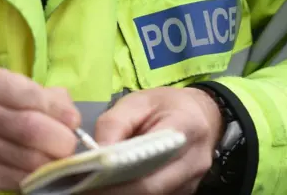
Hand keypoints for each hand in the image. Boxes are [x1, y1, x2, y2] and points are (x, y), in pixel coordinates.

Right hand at [0, 66, 80, 194]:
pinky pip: (13, 178)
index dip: (58, 110)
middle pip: (31, 127)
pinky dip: (32, 180)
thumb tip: (65, 104)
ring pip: (26, 157)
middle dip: (60, 141)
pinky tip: (35, 176)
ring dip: (50, 164)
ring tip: (55, 162)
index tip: (72, 121)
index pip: (28, 92)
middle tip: (67, 148)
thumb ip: (27, 94)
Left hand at [90, 87, 222, 194]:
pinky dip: (133, 192)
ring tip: (95, 186)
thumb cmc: (165, 104)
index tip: (89, 177)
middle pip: (151, 186)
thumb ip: (114, 124)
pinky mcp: (186, 190)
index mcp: (185, 127)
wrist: (200, 114)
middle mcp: (194, 159)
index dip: (118, 173)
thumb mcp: (137, 101)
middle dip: (115, 190)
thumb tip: (95, 153)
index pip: (150, 159)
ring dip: (122, 193)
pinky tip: (114, 186)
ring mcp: (193, 180)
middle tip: (86, 188)